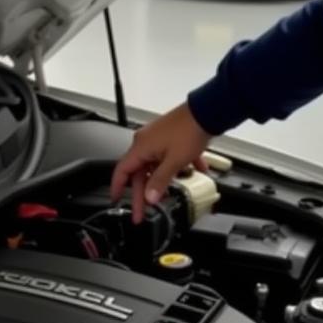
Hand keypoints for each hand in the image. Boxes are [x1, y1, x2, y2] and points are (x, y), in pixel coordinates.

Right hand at [110, 103, 211, 222]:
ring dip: (161, 180)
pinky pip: (169, 156)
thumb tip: (150, 197)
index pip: (122, 171)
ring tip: (168, 194)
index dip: (117, 188)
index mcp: (141, 147)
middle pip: (139, 172)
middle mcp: (146, 142)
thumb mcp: (174, 162)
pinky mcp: (170, 137)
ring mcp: (158, 138)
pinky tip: (195, 171)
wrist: (206, 112)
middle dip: (143, 192)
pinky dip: (178, 166)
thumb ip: (160, 181)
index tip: (116, 201)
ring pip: (155, 165)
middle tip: (145, 210)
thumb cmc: (189, 130)